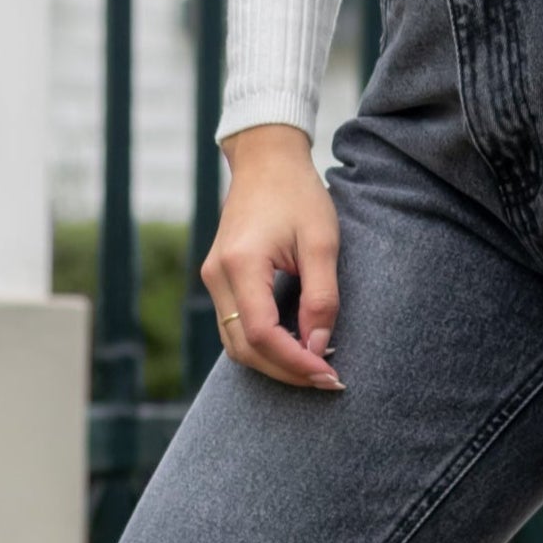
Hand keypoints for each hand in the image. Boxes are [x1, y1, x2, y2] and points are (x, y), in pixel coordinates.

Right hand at [202, 127, 343, 390]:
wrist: (266, 161)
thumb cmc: (297, 194)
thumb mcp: (322, 242)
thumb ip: (322, 296)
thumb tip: (318, 346)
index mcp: (240, 264)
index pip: (263, 334)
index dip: (296, 362)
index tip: (329, 375)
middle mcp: (217, 276)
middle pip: (244, 349)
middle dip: (286, 371)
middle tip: (328, 381)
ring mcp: (213, 279)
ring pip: (236, 344)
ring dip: (274, 364)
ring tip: (315, 370)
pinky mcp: (220, 280)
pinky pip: (236, 328)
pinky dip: (264, 347)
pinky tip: (296, 348)